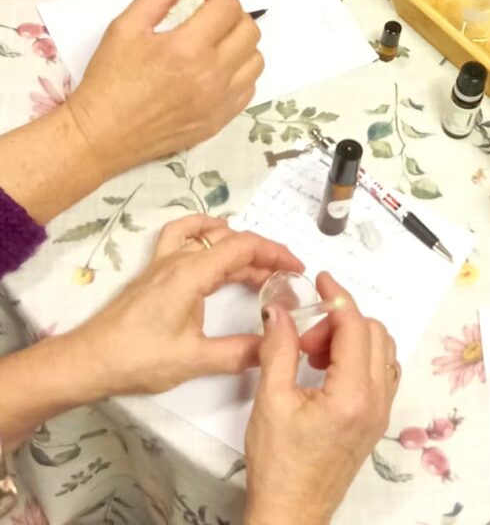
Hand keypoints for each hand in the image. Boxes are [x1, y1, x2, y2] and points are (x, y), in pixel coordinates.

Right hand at [66, 0, 263, 176]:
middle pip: (250, 31)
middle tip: (213, 14)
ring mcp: (220, 100)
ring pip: (256, 60)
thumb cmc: (110, 80)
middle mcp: (212, 75)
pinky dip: (240, 72)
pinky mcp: (220, 119)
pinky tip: (218, 68)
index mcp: (188, 48)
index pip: (228, 7)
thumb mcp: (125, 28)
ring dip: (241, 43)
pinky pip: (249, 88)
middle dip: (234, 14)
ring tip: (218, 41)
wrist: (102, 134)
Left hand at [68, 218, 303, 395]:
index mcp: (192, 273)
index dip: (276, 253)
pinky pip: (182, 237)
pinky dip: (204, 232)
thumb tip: (272, 347)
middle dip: (263, 254)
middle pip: (231, 240)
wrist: (86, 362)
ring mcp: (164, 263)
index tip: (297, 269)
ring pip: (210, 238)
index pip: (244, 247)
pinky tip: (213, 244)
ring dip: (238, 246)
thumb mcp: (193, 360)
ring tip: (257, 268)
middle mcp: (179, 259)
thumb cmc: (136, 359)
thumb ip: (237, 353)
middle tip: (285, 277)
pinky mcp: (154, 273)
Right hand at [246, 273, 398, 524]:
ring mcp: (380, 412)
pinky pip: (381, 372)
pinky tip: (328, 370)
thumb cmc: (279, 468)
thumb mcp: (270, 402)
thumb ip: (279, 349)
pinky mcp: (376, 421)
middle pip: (374, 333)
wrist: (290, 513)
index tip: (322, 280)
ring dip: (352, 339)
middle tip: (306, 336)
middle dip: (340, 322)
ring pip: (382, 351)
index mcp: (352, 395)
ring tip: (314, 354)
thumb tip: (280, 312)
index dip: (338, 296)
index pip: (355, 326)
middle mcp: (376, 401)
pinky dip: (360, 358)